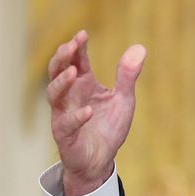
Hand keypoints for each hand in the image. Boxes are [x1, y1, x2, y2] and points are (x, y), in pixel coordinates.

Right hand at [46, 30, 146, 195]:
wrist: (100, 160)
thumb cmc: (108, 127)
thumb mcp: (123, 99)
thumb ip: (128, 75)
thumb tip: (140, 47)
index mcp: (83, 85)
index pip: (76, 61)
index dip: (77, 48)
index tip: (83, 34)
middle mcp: (70, 97)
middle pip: (58, 72)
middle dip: (62, 58)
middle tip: (71, 46)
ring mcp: (64, 115)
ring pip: (54, 95)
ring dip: (62, 83)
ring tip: (74, 72)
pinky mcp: (66, 135)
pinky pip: (66, 124)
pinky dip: (76, 117)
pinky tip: (88, 111)